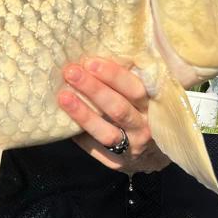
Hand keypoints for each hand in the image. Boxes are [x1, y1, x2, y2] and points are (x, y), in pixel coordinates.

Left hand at [58, 57, 170, 173]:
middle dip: (93, 89)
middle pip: (118, 108)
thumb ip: (126, 80)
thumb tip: (93, 55)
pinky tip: (63, 122)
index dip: (113, 75)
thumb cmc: (142, 113)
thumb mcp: (143, 96)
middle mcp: (144, 127)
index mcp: (152, 105)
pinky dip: (80, 135)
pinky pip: (96, 149)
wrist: (154, 154)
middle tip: (71, 72)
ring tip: (63, 96)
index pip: (134, 88)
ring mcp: (132, 147)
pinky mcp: (117, 162)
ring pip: (106, 132)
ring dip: (83, 114)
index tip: (89, 62)